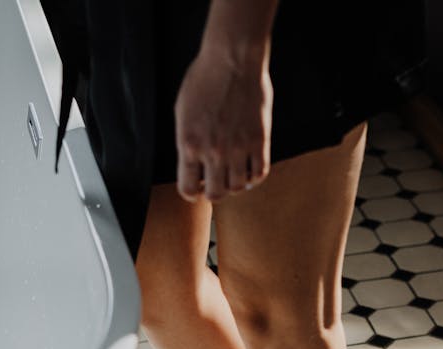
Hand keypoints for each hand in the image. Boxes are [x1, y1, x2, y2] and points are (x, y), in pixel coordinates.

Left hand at [174, 49, 272, 201]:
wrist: (233, 59)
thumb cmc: (205, 78)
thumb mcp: (183, 111)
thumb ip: (187, 140)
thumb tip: (193, 164)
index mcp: (189, 144)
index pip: (188, 189)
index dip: (192, 192)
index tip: (197, 187)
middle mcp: (213, 151)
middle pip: (216, 194)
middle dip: (214, 192)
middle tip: (216, 182)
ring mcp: (238, 148)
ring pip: (238, 187)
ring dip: (235, 184)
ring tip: (234, 172)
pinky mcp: (259, 142)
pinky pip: (259, 174)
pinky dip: (254, 177)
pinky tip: (250, 168)